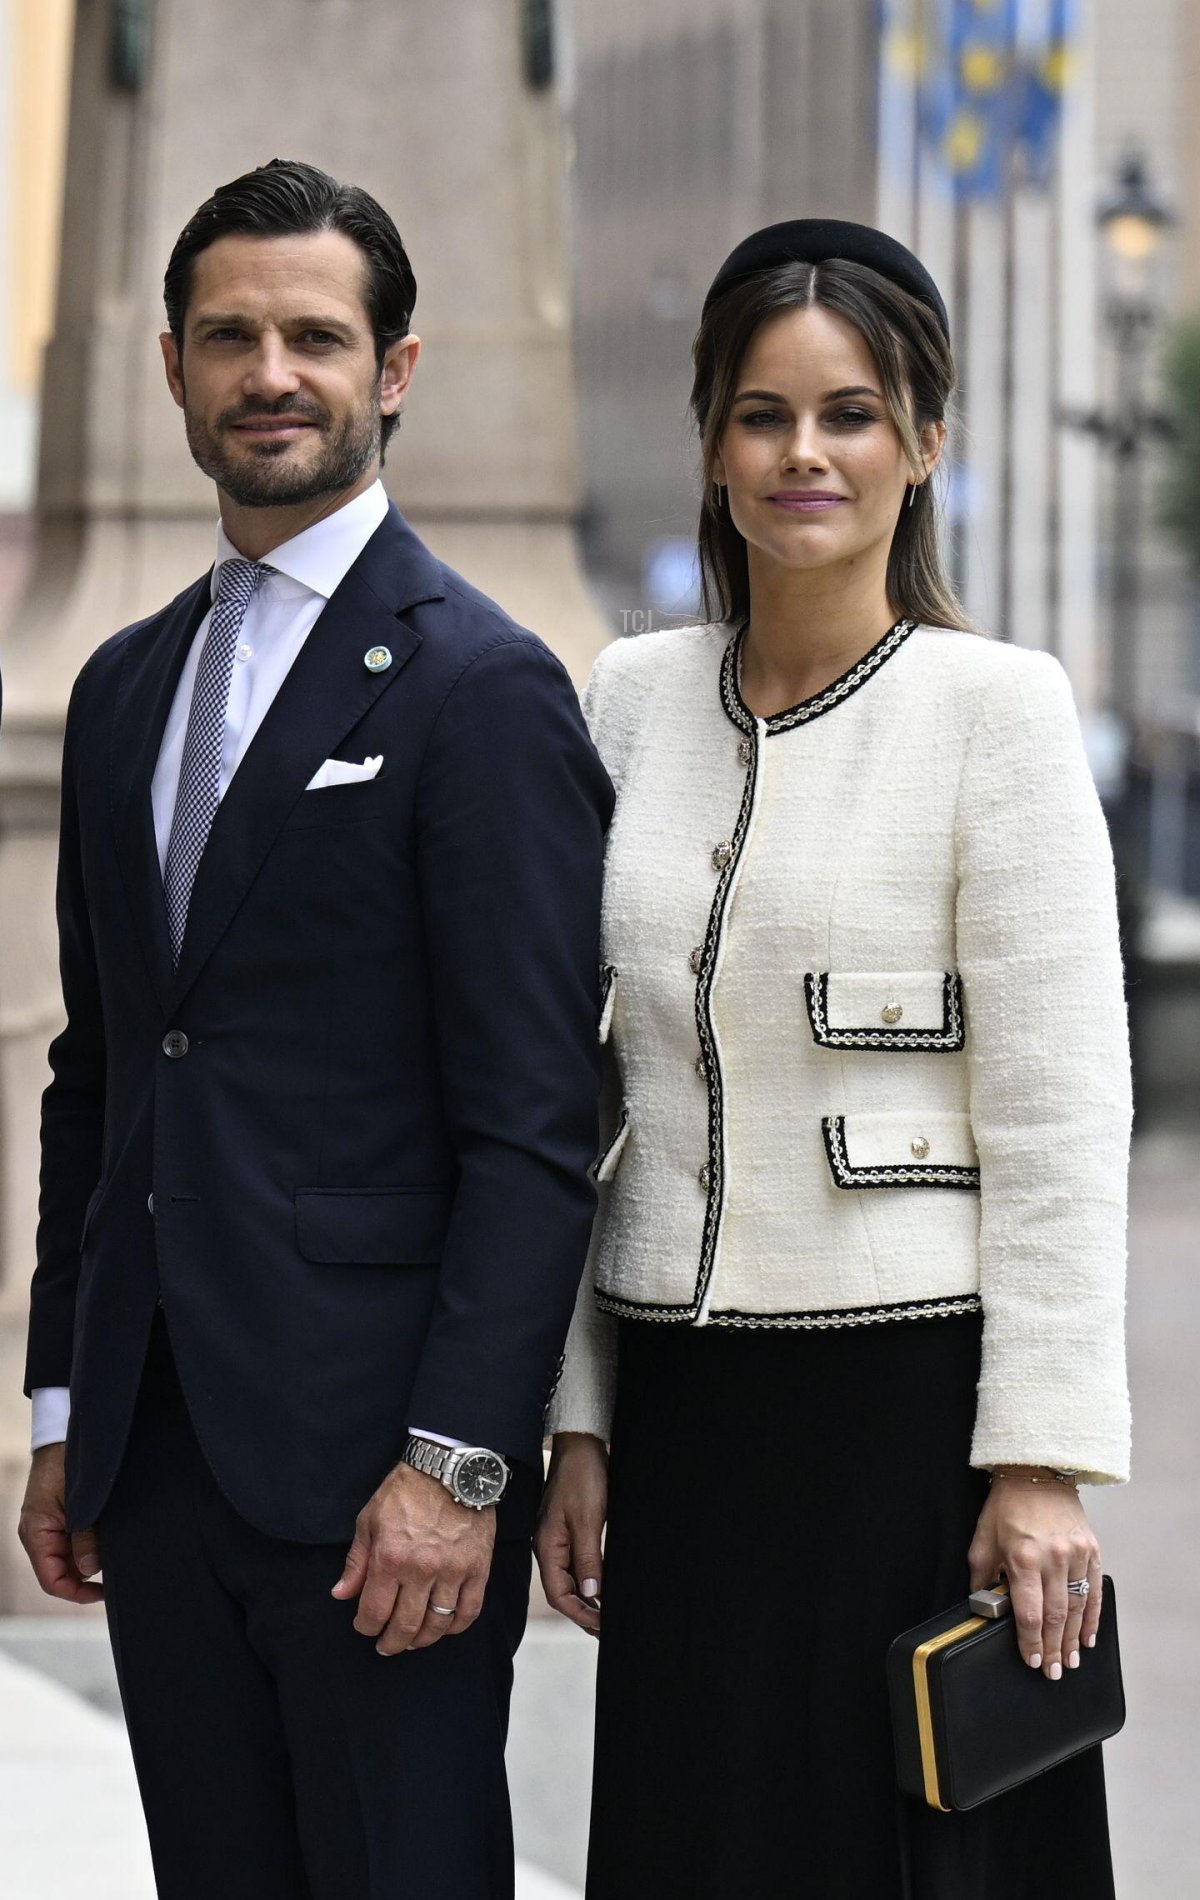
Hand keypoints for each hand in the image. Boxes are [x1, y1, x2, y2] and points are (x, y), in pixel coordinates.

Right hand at [18, 1445, 102, 1604]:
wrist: (62, 1437)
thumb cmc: (66, 1463)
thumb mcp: (79, 1502)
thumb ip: (84, 1536)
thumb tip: (89, 1569)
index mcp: (36, 1534)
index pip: (53, 1580)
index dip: (77, 1592)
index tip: (103, 1593)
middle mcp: (39, 1536)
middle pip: (63, 1573)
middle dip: (88, 1575)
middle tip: (117, 1573)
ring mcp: (50, 1529)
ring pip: (71, 1559)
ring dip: (91, 1558)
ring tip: (115, 1552)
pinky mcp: (61, 1520)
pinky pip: (74, 1543)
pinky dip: (91, 1545)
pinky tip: (108, 1540)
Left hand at [332, 1462, 495, 1655]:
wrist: (449, 1467)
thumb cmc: (406, 1491)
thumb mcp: (370, 1520)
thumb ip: (357, 1562)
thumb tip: (341, 1595)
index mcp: (390, 1558)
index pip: (374, 1612)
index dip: (366, 1627)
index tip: (365, 1627)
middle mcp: (422, 1570)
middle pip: (405, 1625)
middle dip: (392, 1642)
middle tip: (387, 1646)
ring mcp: (453, 1570)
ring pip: (437, 1623)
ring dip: (422, 1639)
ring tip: (414, 1640)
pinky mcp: (478, 1567)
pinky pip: (469, 1610)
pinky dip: (456, 1626)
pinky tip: (445, 1628)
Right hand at [535, 1432, 607, 1635]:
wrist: (581, 1444)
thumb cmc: (581, 1476)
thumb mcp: (587, 1519)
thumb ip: (587, 1557)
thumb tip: (590, 1593)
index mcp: (548, 1546)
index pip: (558, 1594)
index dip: (580, 1614)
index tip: (602, 1625)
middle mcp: (550, 1546)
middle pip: (563, 1590)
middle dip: (583, 1611)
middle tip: (607, 1627)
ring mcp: (559, 1537)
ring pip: (571, 1577)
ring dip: (588, 1597)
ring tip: (607, 1612)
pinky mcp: (570, 1528)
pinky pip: (577, 1561)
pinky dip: (590, 1577)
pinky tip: (603, 1582)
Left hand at [968, 1470, 1102, 1681]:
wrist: (1036, 1472)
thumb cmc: (1006, 1506)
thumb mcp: (982, 1540)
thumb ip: (982, 1577)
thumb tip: (984, 1608)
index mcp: (1023, 1557)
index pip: (1029, 1613)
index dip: (1031, 1642)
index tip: (1032, 1661)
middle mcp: (1053, 1558)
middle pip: (1055, 1616)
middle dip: (1053, 1649)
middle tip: (1054, 1673)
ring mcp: (1076, 1553)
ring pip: (1077, 1607)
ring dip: (1073, 1639)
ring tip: (1070, 1662)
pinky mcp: (1092, 1549)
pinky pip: (1094, 1590)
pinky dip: (1093, 1617)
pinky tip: (1087, 1637)